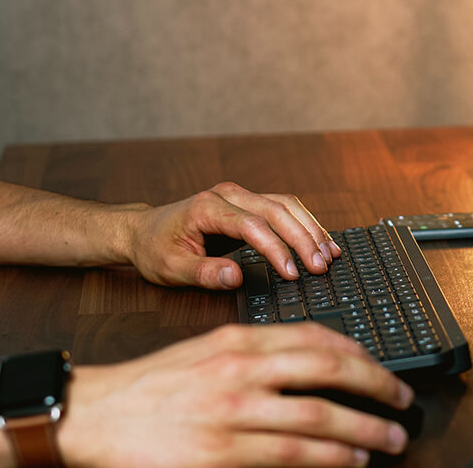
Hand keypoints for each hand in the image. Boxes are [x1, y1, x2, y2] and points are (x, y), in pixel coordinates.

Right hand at [61, 323, 414, 467]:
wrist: (96, 415)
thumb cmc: (154, 385)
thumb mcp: (210, 349)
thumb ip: (261, 351)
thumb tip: (316, 361)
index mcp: (240, 339)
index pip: (316, 336)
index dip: (360, 352)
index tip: (382, 366)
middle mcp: (241, 370)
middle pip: (328, 371)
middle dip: (376, 385)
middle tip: (402, 399)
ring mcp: (232, 413)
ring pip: (317, 418)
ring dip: (363, 429)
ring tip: (389, 438)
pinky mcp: (220, 454)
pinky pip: (289, 456)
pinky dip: (327, 458)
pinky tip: (349, 460)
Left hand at [126, 182, 342, 289]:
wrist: (143, 230)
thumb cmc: (155, 249)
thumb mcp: (169, 268)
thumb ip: (202, 273)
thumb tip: (235, 278)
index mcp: (207, 207)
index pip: (252, 225)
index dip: (276, 249)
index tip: (293, 273)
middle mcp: (228, 194)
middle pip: (276, 210)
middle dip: (303, 238)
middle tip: (321, 266)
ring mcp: (240, 196)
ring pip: (286, 205)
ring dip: (310, 229)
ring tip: (329, 255)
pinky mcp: (249, 203)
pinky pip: (283, 208)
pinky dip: (305, 224)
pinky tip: (320, 241)